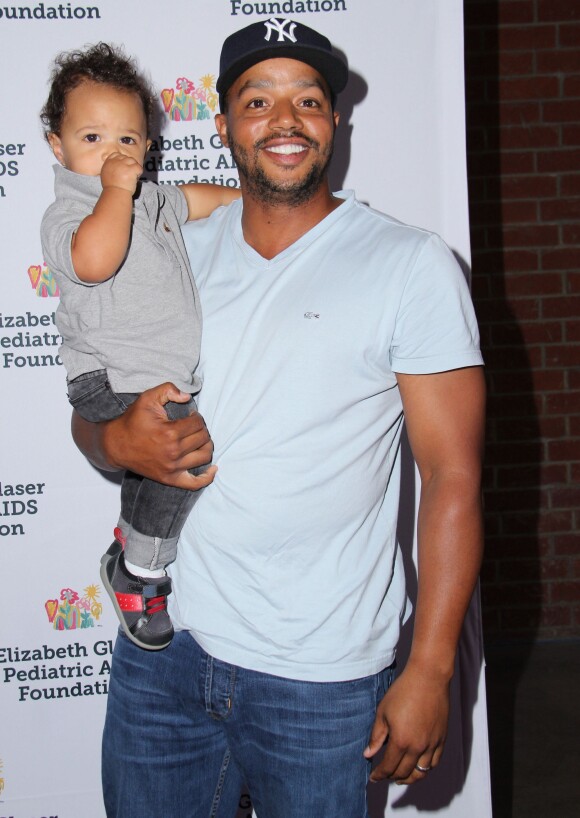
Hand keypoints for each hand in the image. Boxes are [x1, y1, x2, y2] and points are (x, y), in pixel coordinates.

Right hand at [100, 152, 142, 194]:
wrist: (115, 194)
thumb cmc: (111, 188)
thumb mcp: (105, 175)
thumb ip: (110, 168)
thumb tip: (116, 167)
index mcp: (108, 162)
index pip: (116, 154)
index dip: (122, 159)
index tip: (124, 167)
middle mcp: (115, 161)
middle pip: (126, 157)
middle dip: (129, 164)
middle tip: (129, 173)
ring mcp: (123, 164)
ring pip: (132, 161)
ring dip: (134, 167)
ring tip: (133, 176)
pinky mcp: (131, 169)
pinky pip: (138, 167)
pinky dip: (139, 172)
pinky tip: (136, 178)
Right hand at [102, 382, 216, 490]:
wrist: (116, 445)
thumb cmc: (132, 421)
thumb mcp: (147, 398)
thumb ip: (168, 390)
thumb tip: (187, 397)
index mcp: (169, 432)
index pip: (198, 424)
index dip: (197, 417)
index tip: (191, 416)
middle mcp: (173, 452)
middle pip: (203, 438)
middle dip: (202, 429)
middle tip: (193, 427)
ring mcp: (172, 468)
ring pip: (204, 456)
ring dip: (206, 446)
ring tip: (199, 440)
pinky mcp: (170, 479)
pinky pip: (195, 483)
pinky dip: (207, 477)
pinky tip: (212, 468)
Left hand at [364, 662, 448, 784]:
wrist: (428, 678)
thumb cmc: (403, 691)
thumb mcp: (383, 712)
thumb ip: (377, 736)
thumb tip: (368, 754)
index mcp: (401, 741)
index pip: (388, 767)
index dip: (379, 775)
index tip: (373, 777)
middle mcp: (418, 747)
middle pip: (404, 773)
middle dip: (392, 777)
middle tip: (384, 776)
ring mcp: (432, 744)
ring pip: (421, 772)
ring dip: (409, 778)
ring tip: (401, 778)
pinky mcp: (442, 739)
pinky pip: (434, 762)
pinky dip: (425, 769)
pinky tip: (418, 766)